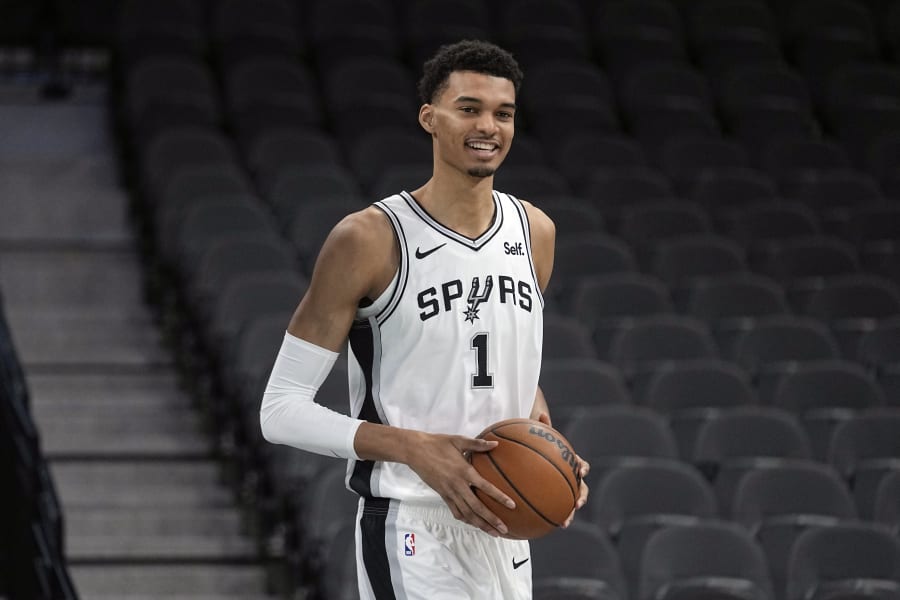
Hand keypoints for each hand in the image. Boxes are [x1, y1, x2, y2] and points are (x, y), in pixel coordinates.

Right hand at [405, 431, 514, 536]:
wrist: (415, 451)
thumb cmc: (438, 443)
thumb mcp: (458, 441)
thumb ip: (478, 444)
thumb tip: (496, 444)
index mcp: (464, 471)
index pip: (485, 487)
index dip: (499, 497)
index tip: (512, 506)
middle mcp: (457, 485)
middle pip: (477, 507)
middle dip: (491, 520)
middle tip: (504, 529)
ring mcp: (449, 492)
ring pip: (467, 513)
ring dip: (480, 524)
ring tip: (493, 533)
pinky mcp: (442, 495)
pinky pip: (455, 511)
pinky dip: (466, 519)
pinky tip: (473, 524)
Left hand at [535, 412, 588, 527]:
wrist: (537, 458)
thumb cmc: (541, 446)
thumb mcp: (541, 437)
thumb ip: (543, 428)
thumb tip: (542, 414)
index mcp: (570, 464)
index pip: (581, 465)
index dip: (583, 468)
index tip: (581, 470)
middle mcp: (571, 479)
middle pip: (582, 489)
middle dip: (581, 497)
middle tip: (577, 504)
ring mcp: (564, 490)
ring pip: (570, 504)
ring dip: (569, 514)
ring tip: (563, 523)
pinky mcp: (555, 499)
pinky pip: (553, 509)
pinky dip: (549, 517)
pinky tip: (540, 526)